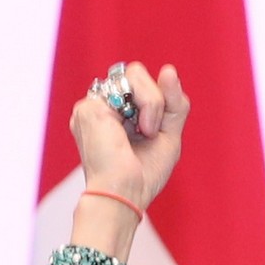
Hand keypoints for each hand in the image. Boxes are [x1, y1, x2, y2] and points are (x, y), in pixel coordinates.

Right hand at [70, 62, 189, 213]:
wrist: (126, 195)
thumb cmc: (143, 176)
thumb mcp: (168, 136)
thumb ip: (174, 104)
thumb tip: (169, 69)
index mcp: (115, 115)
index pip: (143, 87)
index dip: (160, 102)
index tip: (157, 131)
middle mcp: (102, 107)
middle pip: (138, 74)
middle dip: (157, 102)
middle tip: (150, 133)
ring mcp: (94, 104)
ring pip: (135, 73)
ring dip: (153, 104)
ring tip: (145, 132)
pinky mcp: (91, 105)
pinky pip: (131, 82)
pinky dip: (149, 105)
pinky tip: (140, 130)